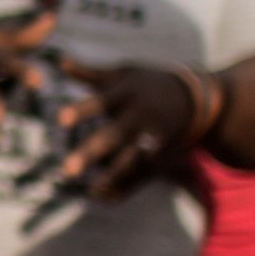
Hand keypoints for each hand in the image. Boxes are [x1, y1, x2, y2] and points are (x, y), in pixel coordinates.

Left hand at [62, 60, 198, 198]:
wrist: (195, 99)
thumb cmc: (147, 84)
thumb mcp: (123, 73)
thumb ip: (89, 73)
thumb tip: (60, 61)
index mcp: (127, 94)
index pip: (101, 102)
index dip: (81, 110)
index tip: (60, 120)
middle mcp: (139, 117)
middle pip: (114, 136)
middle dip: (91, 153)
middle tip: (68, 170)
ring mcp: (151, 138)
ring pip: (130, 160)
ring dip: (111, 175)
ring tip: (90, 189)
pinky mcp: (160, 154)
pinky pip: (141, 174)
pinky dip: (124, 184)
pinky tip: (101, 193)